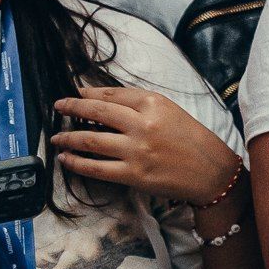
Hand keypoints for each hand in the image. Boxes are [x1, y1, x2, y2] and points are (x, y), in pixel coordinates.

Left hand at [52, 87, 241, 207]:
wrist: (211, 172)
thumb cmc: (191, 140)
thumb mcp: (169, 111)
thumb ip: (138, 104)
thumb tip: (99, 99)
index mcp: (154, 103)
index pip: (111, 95)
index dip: (87, 94)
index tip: (73, 95)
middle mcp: (143, 124)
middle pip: (96, 113)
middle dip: (71, 109)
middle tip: (58, 108)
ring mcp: (137, 151)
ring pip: (90, 141)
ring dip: (67, 138)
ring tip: (56, 138)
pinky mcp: (133, 174)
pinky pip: (96, 168)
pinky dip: (76, 163)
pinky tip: (66, 158)